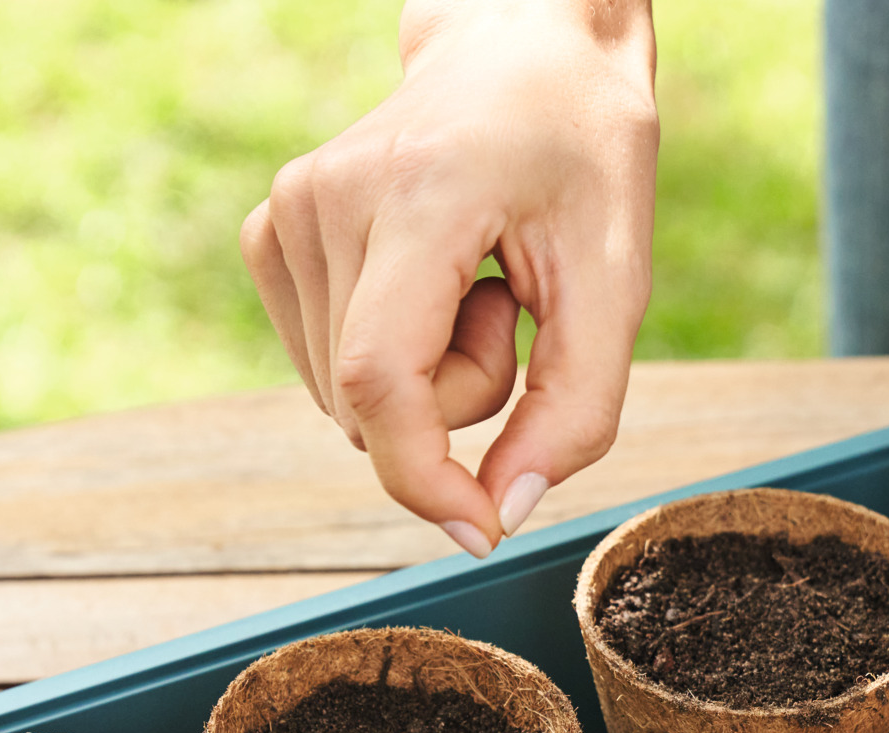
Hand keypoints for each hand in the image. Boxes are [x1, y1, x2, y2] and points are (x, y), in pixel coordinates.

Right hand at [241, 0, 656, 554]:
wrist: (521, 47)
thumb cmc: (582, 149)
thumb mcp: (618, 277)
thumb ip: (577, 406)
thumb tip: (505, 512)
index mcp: (416, 195)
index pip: (383, 380)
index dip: (425, 477)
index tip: (483, 528)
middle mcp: (326, 200)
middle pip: (377, 402)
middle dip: (461, 403)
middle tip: (517, 309)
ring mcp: (285, 213)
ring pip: (351, 398)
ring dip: (432, 379)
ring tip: (478, 282)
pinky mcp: (270, 233)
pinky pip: (332, 369)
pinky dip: (396, 358)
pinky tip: (433, 281)